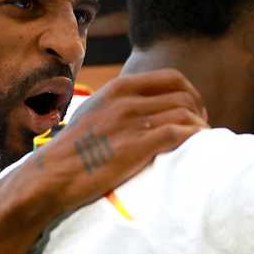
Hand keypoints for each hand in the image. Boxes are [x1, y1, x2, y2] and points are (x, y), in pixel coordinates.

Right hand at [32, 69, 207, 211]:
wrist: (50, 176)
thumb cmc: (73, 150)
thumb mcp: (93, 113)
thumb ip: (118, 104)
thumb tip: (143, 106)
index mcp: (118, 89)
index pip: (172, 78)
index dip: (191, 93)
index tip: (193, 111)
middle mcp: (126, 100)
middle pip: (185, 95)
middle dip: (200, 111)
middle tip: (200, 128)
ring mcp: (132, 122)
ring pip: (185, 113)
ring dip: (200, 127)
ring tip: (202, 141)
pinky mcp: (136, 145)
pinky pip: (179, 133)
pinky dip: (194, 138)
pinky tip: (197, 148)